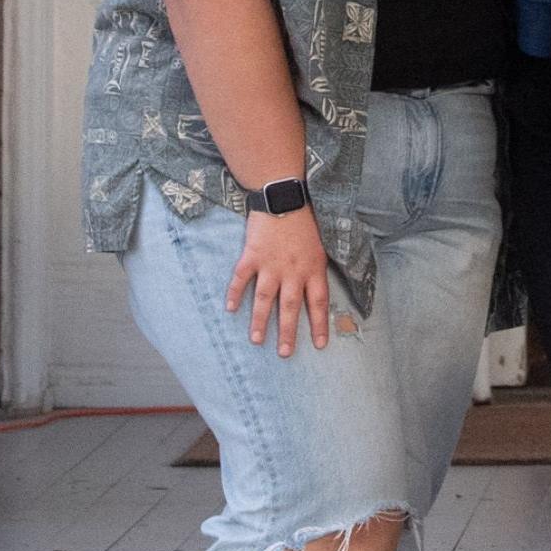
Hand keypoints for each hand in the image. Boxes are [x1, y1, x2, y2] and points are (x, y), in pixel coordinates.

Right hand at [226, 206, 336, 356]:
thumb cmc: (306, 220)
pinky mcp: (253, 255)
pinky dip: (235, 292)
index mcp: (313, 268)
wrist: (284, 196)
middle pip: (290, 306)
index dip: (319, 324)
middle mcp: (293, 270)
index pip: (319, 302)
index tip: (319, 345)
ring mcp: (271, 264)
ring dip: (259, 320)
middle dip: (287, 332)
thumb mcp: (320, 245)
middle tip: (284, 353)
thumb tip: (318, 292)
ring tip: (256, 340)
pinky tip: (230, 308)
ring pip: (265, 298)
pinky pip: (241, 277)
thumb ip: (317, 269)